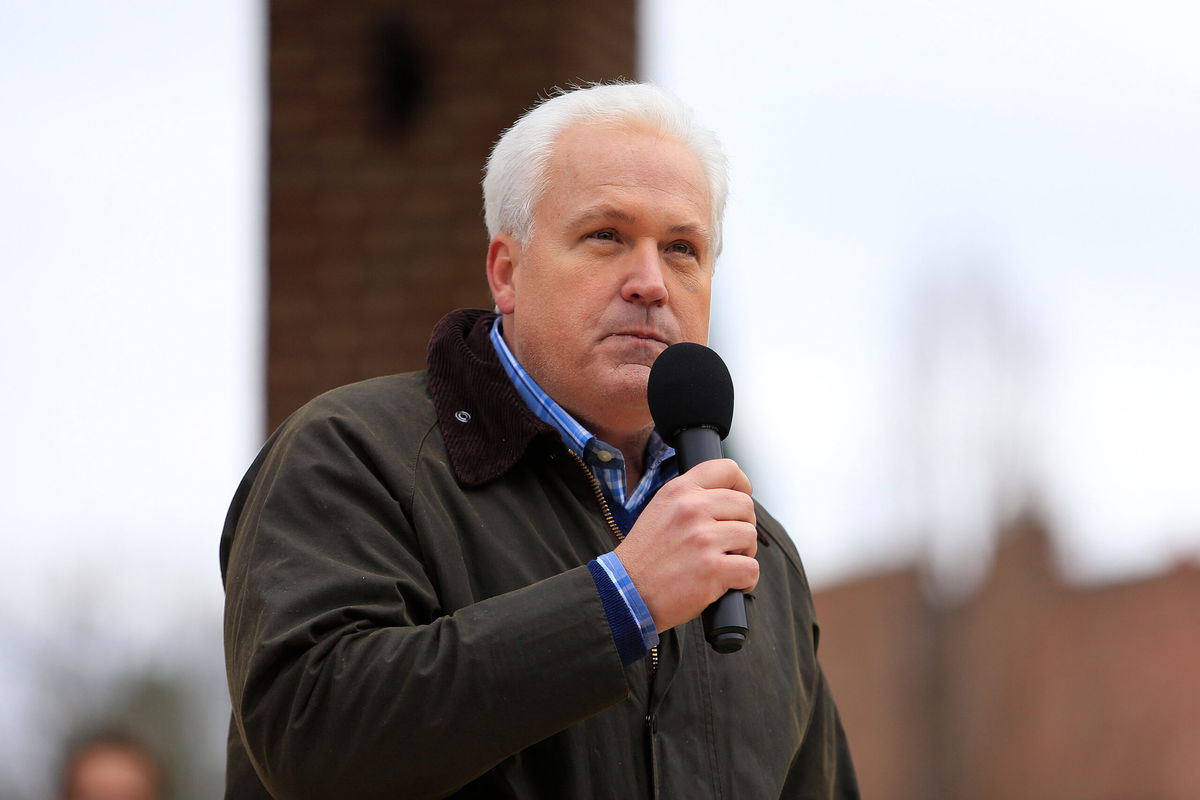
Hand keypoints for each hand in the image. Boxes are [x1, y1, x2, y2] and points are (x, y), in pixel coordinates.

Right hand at [613, 458, 757, 632]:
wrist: (626, 593)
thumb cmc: (644, 558)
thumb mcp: (659, 510)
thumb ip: (690, 499)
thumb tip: (727, 499)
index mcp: (679, 491)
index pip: (726, 469)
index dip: (741, 486)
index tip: (739, 502)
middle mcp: (691, 509)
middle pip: (745, 506)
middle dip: (743, 526)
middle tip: (727, 544)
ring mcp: (703, 539)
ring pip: (750, 537)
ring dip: (743, 554)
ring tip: (723, 563)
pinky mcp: (712, 569)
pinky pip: (751, 569)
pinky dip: (745, 581)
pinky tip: (729, 584)